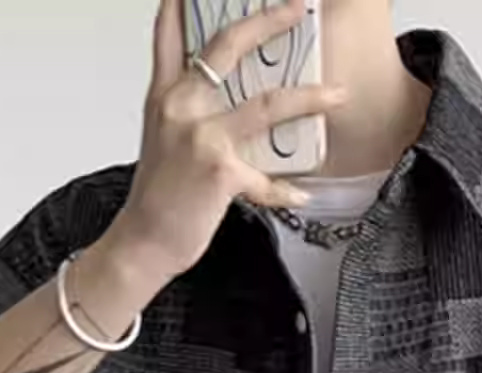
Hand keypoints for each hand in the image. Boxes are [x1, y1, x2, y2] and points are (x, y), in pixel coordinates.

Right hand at [100, 0, 345, 293]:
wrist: (144, 240)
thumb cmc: (158, 196)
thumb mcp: (163, 140)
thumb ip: (187, 111)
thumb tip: (225, 99)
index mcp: (165, 96)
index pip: (171, 35)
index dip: (184, 4)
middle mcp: (181, 107)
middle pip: (227, 46)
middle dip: (268, 20)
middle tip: (298, 7)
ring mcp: (201, 137)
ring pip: (266, 104)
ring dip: (309, 97)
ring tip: (337, 94)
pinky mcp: (220, 171)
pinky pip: (267, 178)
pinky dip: (286, 189)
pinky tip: (301, 193)